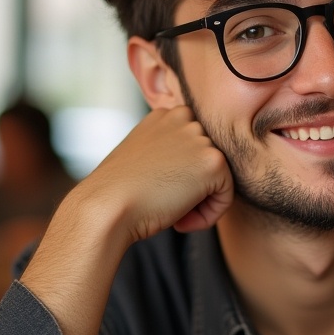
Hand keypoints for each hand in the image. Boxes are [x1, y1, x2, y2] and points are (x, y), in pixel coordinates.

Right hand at [20, 106, 233, 334]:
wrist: (107, 207)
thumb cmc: (119, 193)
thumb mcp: (143, 159)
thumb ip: (169, 154)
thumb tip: (194, 171)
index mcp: (164, 115)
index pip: (193, 149)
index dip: (180, 178)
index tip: (158, 191)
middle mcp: (184, 118)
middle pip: (208, 162)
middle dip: (193, 189)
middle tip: (164, 204)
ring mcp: (200, 137)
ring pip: (219, 179)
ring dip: (200, 203)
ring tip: (172, 212)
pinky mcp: (213, 161)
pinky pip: (226, 196)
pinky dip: (208, 216)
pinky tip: (180, 219)